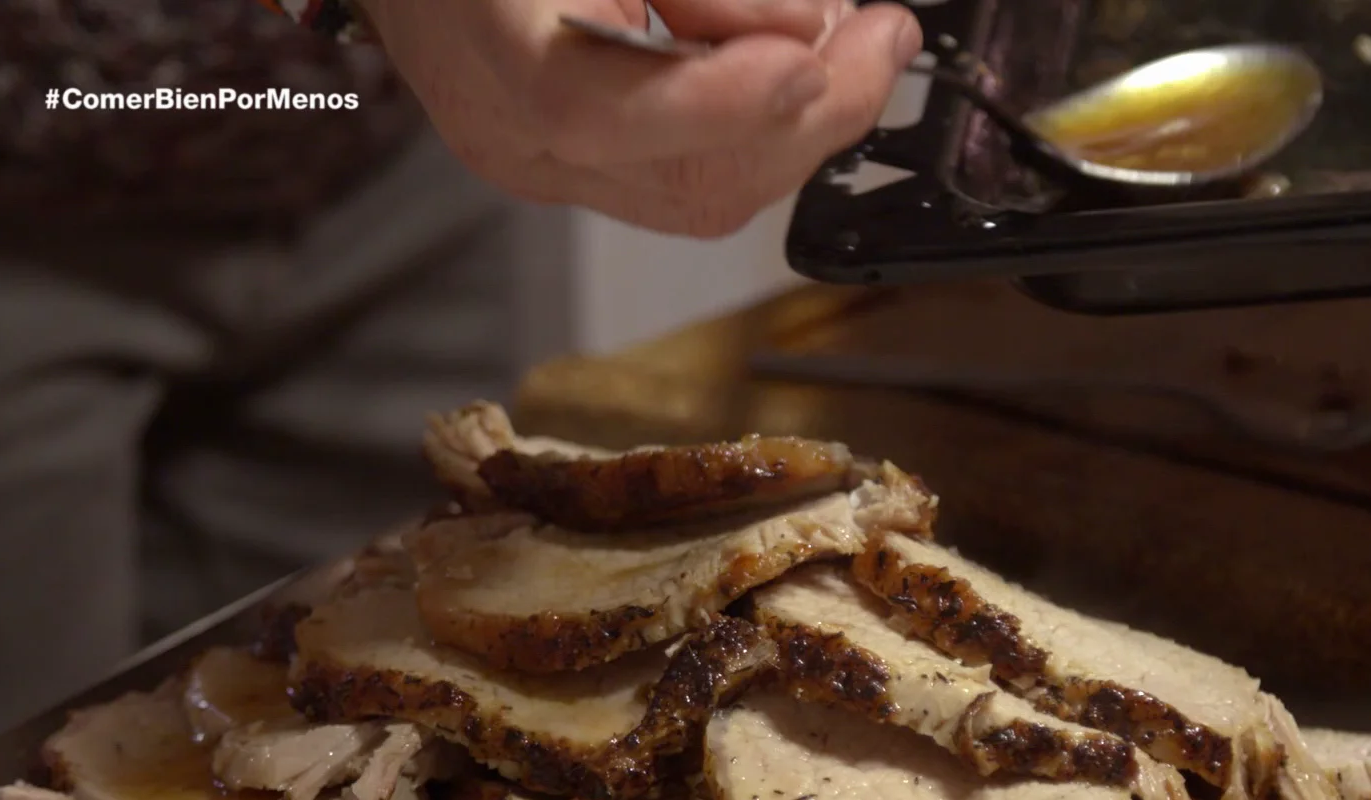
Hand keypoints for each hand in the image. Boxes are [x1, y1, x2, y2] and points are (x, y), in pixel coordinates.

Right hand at [362, 0, 920, 237]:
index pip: (590, 110)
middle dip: (814, 117)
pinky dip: (765, 138)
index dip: (720, 99)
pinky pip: (691, 186)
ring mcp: (541, 168)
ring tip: (860, 48)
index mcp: (485, 40)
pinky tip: (804, 80)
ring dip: (806, 133)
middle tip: (886, 37)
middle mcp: (508, 133)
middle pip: (682, 180)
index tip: (813, 58)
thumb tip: (805, 27)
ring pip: (705, 200)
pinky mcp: (574, 176)